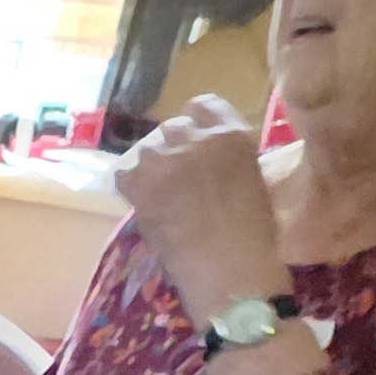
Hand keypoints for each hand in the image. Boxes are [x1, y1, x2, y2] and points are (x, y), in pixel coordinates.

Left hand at [117, 96, 291, 325]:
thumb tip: (206, 159)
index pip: (202, 105)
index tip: (193, 146)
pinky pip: (123, 171)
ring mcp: (165, 158)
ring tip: (160, 193)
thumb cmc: (252, 233)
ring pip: (145, 148)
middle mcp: (196, 137)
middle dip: (172, 149)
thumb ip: (227, 157)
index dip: (195, 125)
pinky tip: (142, 200)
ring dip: (150, 166)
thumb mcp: (250, 177)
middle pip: (171, 128)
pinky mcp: (140, 184)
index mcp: (231, 132)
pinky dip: (129, 184)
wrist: (230, 268)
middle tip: (175, 178)